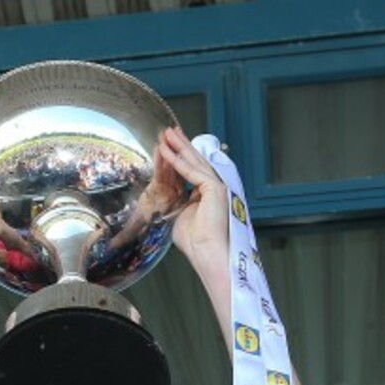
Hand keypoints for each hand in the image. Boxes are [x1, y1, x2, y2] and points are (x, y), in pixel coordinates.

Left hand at [156, 126, 228, 270]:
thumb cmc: (196, 242)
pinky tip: (167, 152)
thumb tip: (173, 198)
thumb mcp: (183, 216)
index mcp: (209, 195)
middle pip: (196, 161)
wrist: (207, 252)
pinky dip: (178, 162)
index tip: (171, 146)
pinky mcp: (215, 188)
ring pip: (194, 162)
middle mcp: (216, 188)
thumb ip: (180, 203)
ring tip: (166, 134)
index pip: (194, 171)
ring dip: (178, 147)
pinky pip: (191, 172)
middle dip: (181, 145)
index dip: (182, 157)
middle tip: (170, 131)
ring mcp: (217, 186)